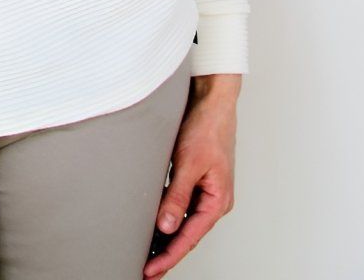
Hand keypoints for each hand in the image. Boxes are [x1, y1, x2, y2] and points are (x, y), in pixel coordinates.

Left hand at [143, 75, 240, 276]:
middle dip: (167, 253)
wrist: (213, 100)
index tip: (150, 272)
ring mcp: (206, 191)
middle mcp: (214, 200)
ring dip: (166, 238)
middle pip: (188, 235)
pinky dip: (169, 218)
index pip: (189, 238)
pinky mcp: (197, 180)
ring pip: (184, 223)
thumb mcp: (188, 162)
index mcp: (218, 201)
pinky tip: (154, 224)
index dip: (168, 257)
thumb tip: (165, 228)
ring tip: (145, 254)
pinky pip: (182, 206)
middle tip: (145, 271)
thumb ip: (177, 196)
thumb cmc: (207, 127)